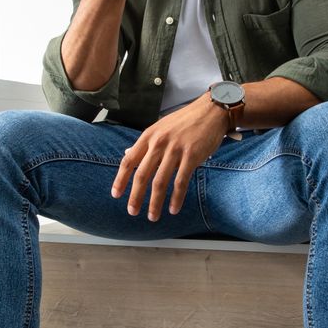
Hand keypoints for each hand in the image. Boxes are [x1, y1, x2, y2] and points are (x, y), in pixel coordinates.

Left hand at [111, 94, 228, 220]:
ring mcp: (175, 150)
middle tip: (132, 212)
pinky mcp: (191, 156)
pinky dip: (176, 198)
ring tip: (153, 216)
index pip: (128, 161)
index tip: (116, 194)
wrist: (211, 111)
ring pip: (160, 182)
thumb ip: (145, 143)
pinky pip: (180, 182)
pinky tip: (173, 209)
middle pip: (142, 175)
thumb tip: (127, 154)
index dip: (121, 180)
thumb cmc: (186, 120)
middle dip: (136, 197)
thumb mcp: (160, 127)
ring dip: (155, 203)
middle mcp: (159, 143)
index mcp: (149, 136)